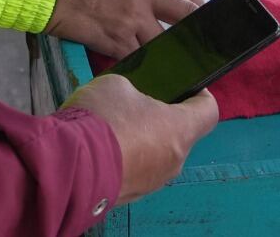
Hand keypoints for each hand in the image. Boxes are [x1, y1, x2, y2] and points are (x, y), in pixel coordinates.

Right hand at [46, 0, 203, 58]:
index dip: (200, 7)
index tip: (202, 17)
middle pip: (186, 19)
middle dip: (195, 32)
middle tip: (196, 44)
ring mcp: (132, 22)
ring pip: (164, 44)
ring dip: (165, 52)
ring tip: (168, 60)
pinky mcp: (116, 43)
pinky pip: (139, 58)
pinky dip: (141, 62)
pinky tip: (140, 65)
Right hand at [63, 75, 218, 205]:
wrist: (70, 165)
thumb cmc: (103, 118)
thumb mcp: (117, 84)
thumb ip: (135, 91)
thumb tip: (131, 101)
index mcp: (179, 130)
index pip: (209, 112)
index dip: (200, 95)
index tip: (185, 86)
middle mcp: (174, 160)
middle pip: (180, 134)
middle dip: (162, 117)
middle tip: (136, 102)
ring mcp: (154, 182)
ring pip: (158, 154)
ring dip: (143, 140)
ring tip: (113, 126)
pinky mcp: (132, 195)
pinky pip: (138, 170)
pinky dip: (127, 158)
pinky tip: (102, 148)